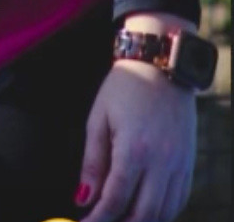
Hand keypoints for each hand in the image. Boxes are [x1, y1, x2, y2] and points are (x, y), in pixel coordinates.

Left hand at [75, 63, 196, 221]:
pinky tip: (146, 210)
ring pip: (163, 213)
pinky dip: (163, 213)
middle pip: (143, 214)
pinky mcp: (188, 162)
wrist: (161, 65)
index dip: (98, 218)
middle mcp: (161, 161)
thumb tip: (82, 198)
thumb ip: (92, 162)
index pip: (115, 199)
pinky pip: (179, 200)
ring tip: (122, 218)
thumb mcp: (99, 118)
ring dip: (142, 221)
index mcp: (134, 149)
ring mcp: (179, 164)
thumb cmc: (125, 88)